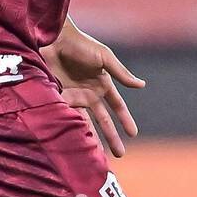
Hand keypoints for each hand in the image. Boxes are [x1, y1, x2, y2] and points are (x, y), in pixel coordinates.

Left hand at [40, 20, 144, 157]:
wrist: (54, 40)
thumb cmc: (81, 45)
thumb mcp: (105, 58)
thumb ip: (121, 74)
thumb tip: (142, 85)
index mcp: (103, 83)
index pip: (117, 106)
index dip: (125, 120)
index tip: (134, 134)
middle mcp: (90, 93)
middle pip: (103, 120)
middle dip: (112, 136)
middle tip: (120, 154)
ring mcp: (74, 97)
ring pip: (86, 123)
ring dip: (92, 138)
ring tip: (97, 156)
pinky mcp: (60, 98)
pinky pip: (67, 117)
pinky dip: (72, 129)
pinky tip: (75, 143)